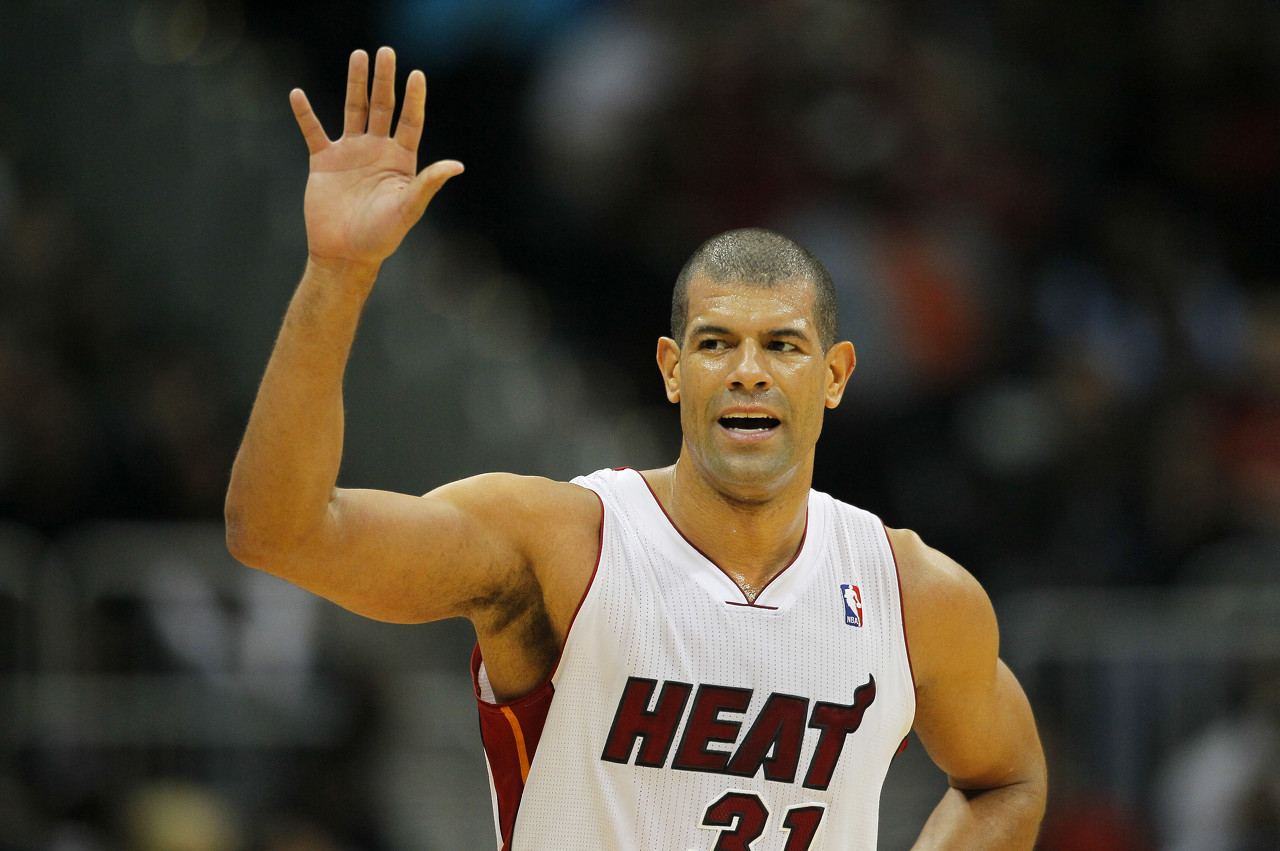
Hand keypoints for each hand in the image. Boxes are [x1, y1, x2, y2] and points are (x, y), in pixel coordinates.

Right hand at [290, 47, 462, 274]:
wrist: (345, 253)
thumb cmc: (381, 236)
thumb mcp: (409, 208)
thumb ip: (428, 184)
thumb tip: (458, 165)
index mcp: (401, 161)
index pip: (410, 122)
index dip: (414, 99)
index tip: (416, 74)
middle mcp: (377, 151)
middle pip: (382, 107)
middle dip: (384, 80)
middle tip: (385, 52)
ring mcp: (351, 153)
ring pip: (353, 110)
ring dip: (355, 84)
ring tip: (358, 55)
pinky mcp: (324, 162)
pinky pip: (313, 132)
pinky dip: (305, 114)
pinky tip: (298, 94)